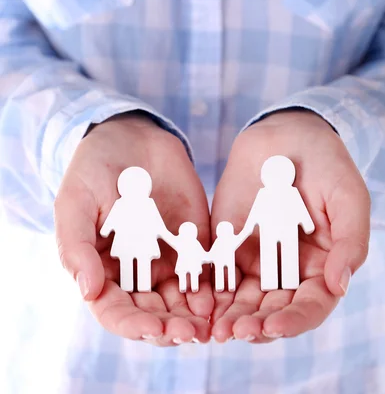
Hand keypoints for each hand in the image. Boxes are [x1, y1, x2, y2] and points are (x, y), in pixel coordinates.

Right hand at [55, 113, 212, 345]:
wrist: (131, 137)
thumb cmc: (92, 169)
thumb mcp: (76, 202)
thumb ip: (77, 245)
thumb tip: (88, 291)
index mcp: (102, 269)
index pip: (116, 311)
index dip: (133, 325)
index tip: (152, 328)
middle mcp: (136, 272)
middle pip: (153, 313)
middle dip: (170, 327)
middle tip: (190, 333)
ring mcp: (167, 258)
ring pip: (182, 300)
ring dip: (196, 316)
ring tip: (211, 323)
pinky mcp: (193, 242)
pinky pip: (206, 270)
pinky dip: (215, 286)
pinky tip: (224, 293)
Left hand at [210, 110, 369, 342]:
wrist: (286, 133)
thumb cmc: (327, 164)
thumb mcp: (348, 197)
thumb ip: (350, 241)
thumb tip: (339, 286)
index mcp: (322, 266)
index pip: (311, 305)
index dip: (294, 321)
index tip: (272, 325)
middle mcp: (288, 270)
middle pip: (273, 310)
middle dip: (255, 324)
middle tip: (235, 332)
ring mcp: (256, 258)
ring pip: (242, 299)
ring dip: (229, 317)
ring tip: (214, 328)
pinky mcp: (228, 243)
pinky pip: (217, 272)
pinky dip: (207, 290)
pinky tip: (197, 300)